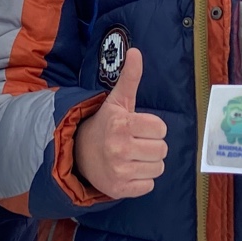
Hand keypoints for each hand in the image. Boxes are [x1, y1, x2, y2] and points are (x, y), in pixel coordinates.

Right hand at [74, 50, 166, 199]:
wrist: (79, 153)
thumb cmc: (106, 125)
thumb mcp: (117, 101)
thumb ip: (130, 77)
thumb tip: (136, 51)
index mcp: (121, 124)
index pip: (161, 129)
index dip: (153, 127)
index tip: (138, 127)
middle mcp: (119, 148)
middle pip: (162, 150)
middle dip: (152, 145)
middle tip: (135, 142)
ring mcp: (119, 171)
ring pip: (158, 168)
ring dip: (149, 163)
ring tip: (133, 157)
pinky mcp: (119, 189)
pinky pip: (149, 186)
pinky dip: (142, 180)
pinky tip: (128, 171)